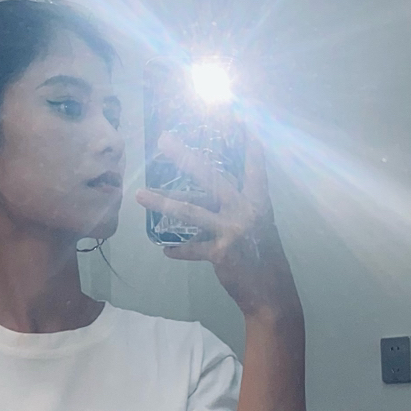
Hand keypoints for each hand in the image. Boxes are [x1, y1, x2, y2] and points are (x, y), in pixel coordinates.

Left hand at [136, 131, 299, 318]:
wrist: (272, 294)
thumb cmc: (265, 257)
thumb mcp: (259, 226)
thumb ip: (238, 207)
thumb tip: (210, 196)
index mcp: (258, 201)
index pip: (253, 164)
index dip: (246, 140)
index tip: (236, 115)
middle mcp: (245, 211)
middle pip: (210, 177)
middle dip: (185, 156)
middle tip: (163, 139)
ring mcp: (232, 231)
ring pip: (190, 210)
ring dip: (162, 201)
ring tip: (139, 194)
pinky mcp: (220, 253)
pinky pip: (191, 248)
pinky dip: (178, 249)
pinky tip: (165, 249)